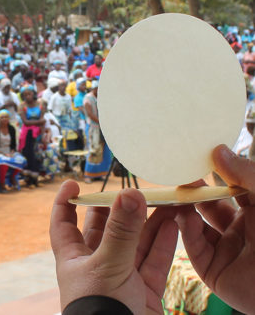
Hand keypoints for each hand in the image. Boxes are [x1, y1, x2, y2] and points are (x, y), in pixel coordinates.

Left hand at [50, 180, 177, 313]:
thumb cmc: (99, 310)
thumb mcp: (107, 265)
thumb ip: (121, 231)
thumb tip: (130, 193)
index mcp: (73, 258)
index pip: (63, 223)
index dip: (65, 203)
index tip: (74, 183)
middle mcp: (95, 264)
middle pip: (103, 229)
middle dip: (117, 209)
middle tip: (132, 189)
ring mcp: (120, 277)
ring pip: (134, 242)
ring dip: (149, 222)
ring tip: (164, 200)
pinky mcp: (143, 290)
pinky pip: (154, 261)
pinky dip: (163, 242)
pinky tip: (173, 223)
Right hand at [176, 144, 254, 313]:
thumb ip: (246, 175)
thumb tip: (219, 151)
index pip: (229, 188)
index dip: (213, 175)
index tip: (196, 159)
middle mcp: (240, 229)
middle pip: (208, 206)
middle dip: (192, 192)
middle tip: (178, 177)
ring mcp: (226, 250)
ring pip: (196, 226)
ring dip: (184, 210)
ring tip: (176, 196)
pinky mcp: (213, 270)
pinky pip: (195, 248)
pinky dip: (186, 232)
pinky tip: (185, 218)